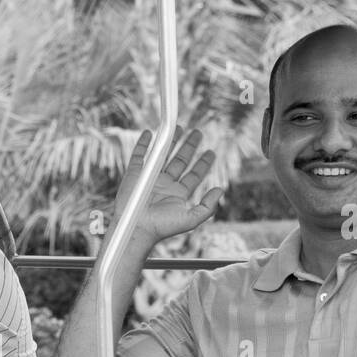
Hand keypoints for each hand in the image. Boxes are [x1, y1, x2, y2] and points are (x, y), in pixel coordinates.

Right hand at [113, 128, 223, 246]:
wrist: (137, 228)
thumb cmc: (162, 227)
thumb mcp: (191, 220)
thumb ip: (208, 207)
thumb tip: (221, 189)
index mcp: (178, 194)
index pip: (194, 175)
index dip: (203, 163)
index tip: (211, 152)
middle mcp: (165, 184)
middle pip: (180, 161)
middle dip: (189, 146)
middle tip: (198, 133)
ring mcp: (150, 178)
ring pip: (162, 154)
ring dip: (170, 141)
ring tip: (179, 127)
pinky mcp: (135, 174)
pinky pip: (139, 155)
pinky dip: (142, 143)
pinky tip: (148, 133)